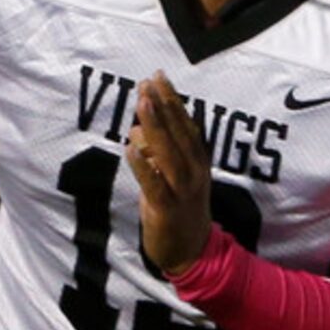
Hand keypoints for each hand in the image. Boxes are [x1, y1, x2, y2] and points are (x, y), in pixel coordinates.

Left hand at [125, 72, 212, 279]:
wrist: (192, 252)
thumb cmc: (181, 209)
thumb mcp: (177, 176)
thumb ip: (163, 151)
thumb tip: (142, 126)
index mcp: (198, 162)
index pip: (186, 124)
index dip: (173, 100)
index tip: (159, 77)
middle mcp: (193, 173)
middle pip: (178, 134)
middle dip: (163, 106)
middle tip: (147, 82)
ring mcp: (181, 191)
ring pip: (168, 154)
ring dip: (155, 128)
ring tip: (142, 103)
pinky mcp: (166, 209)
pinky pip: (153, 184)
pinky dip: (142, 167)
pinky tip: (130, 149)